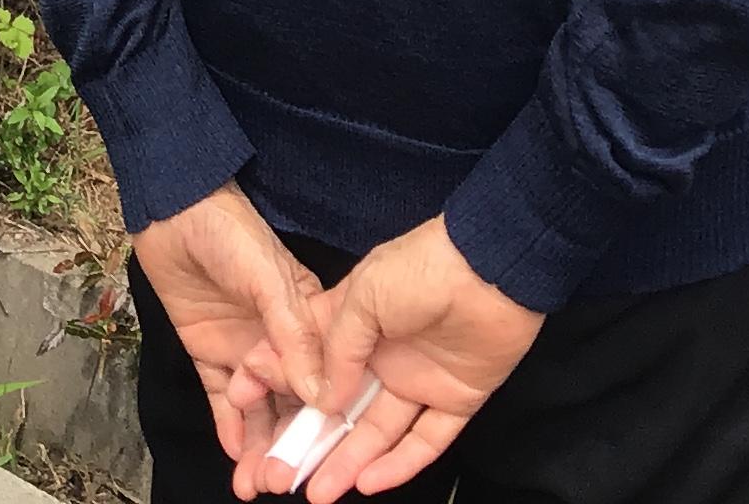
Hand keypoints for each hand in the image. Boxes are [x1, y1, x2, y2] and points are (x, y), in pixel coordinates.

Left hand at [130, 185, 329, 493]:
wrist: (174, 209)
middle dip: (288, 446)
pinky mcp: (208, 349)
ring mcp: (244, 348)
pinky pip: (222, 396)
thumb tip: (320, 394)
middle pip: (290, 403)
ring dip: (258, 445)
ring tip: (255, 484)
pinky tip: (235, 452)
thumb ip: (292, 336)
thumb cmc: (230, 231)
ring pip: (257, 408)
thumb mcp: (268, 279)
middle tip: (280, 484)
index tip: (322, 460)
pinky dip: (229, 425)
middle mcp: (280, 341)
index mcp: (309, 321)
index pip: (322, 381)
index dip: (323, 422)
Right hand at [290, 217, 543, 500]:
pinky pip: (425, 440)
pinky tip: (369, 482)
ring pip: (378, 432)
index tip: (256, 419)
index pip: (315, 366)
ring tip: (319, 491)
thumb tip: (323, 399)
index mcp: (356, 323)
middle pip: (343, 409)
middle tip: (286, 475)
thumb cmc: (423, 267)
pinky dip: (399, 464)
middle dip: (315, 443)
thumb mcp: (362, 297)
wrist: (493, 268)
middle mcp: (384, 356)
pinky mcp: (455, 400)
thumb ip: (337, 350)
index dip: (288, 393)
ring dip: (349, 462)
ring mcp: (419, 380)